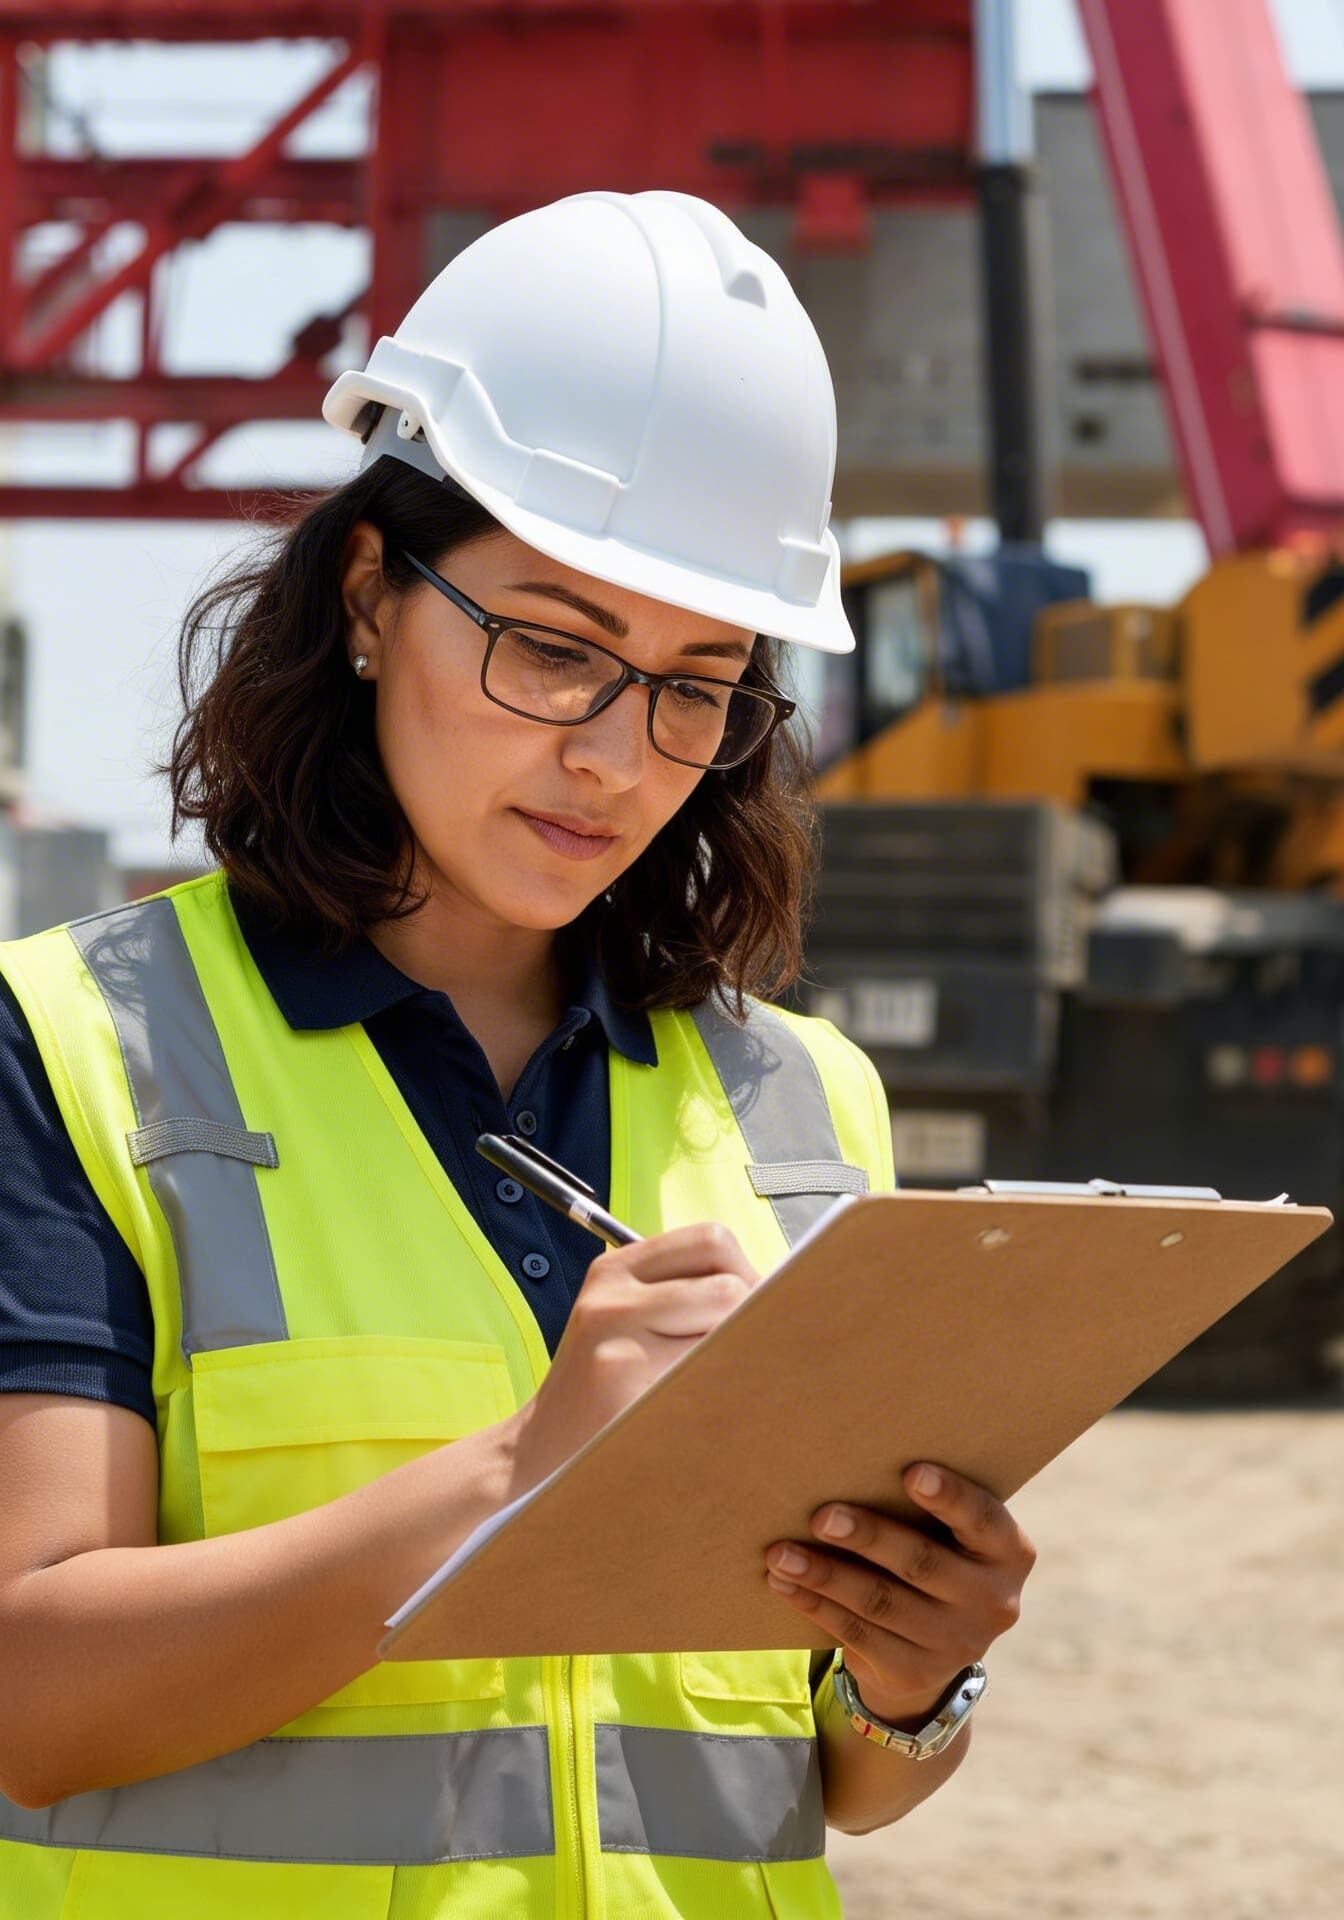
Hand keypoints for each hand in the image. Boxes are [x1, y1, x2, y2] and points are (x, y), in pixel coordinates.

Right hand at [510, 1224, 758, 1488]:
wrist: (540, 1450)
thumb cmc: (601, 1385)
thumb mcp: (625, 1317)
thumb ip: (684, 1291)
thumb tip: (779, 1287)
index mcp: (617, 1268)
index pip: (712, 1240)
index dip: (746, 1272)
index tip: (752, 1307)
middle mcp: (612, 1296)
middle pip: (729, 1287)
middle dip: (753, 1317)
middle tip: (745, 1350)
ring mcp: (617, 1345)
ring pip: (727, 1335)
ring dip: (741, 1359)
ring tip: (722, 1381)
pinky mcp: (627, 1392)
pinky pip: (708, 1382)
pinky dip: (723, 1395)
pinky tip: (705, 1409)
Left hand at [764, 1463, 1035, 1725]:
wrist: (936, 1642)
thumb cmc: (936, 1551)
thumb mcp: (950, 1533)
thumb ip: (926, 1507)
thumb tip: (850, 1463)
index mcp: (1009, 1553)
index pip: (982, 1519)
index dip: (950, 1496)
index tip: (911, 1472)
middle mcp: (992, 1602)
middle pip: (922, 1563)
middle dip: (868, 1537)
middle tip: (821, 1516)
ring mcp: (955, 1644)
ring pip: (880, 1603)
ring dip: (825, 1575)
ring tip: (781, 1553)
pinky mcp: (914, 1672)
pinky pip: (856, 1634)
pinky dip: (815, 1604)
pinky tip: (784, 1582)